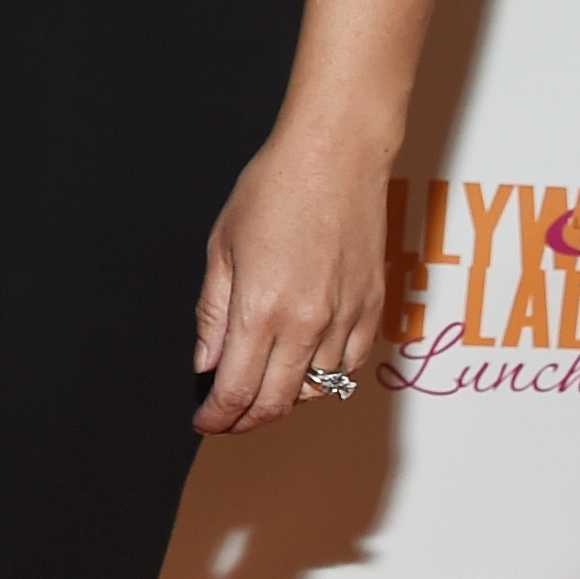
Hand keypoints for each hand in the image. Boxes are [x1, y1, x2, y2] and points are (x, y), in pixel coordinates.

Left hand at [192, 136, 384, 430]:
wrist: (337, 155)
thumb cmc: (275, 188)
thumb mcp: (222, 248)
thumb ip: (213, 313)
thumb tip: (206, 363)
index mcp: (261, 310)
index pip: (237, 391)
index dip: (218, 417)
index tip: (206, 423)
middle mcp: (307, 324)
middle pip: (275, 402)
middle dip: (246, 420)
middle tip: (227, 420)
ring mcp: (345, 319)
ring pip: (316, 391)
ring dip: (284, 400)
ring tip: (261, 392)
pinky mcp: (373, 310)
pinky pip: (349, 368)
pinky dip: (324, 379)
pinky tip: (303, 369)